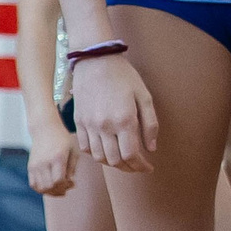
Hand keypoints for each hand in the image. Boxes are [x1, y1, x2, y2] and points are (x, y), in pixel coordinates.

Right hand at [28, 126, 76, 196]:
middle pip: (49, 186)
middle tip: (67, 187)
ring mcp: (35, 165)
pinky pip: (34, 184)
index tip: (73, 183)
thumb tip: (69, 183)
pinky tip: (49, 186)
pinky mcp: (30, 167)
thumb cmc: (62, 139)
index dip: (66, 186)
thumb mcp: (73, 150)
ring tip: (58, 188)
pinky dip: (41, 189)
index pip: (59, 180)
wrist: (45, 129)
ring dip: (51, 192)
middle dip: (59, 190)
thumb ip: (72, 168)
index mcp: (57, 158)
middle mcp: (44, 162)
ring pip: (41, 188)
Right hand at [73, 54, 155, 171]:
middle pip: (115, 160)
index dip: (141, 166)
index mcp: (124, 120)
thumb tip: (151, 148)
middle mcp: (105, 126)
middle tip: (137, 167)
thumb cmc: (123, 76)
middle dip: (129, 168)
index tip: (148, 168)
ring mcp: (89, 126)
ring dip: (113, 163)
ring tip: (123, 160)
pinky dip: (97, 155)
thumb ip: (150, 124)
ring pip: (100, 158)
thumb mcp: (144, 96)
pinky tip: (106, 150)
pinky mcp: (79, 123)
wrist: (95, 62)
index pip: (132, 154)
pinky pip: (86, 148)